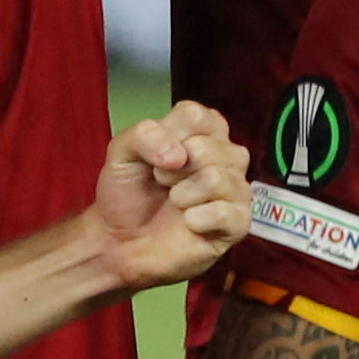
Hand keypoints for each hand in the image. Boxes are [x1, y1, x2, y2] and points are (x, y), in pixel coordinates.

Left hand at [85, 103, 250, 290]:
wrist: (121, 242)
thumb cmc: (128, 193)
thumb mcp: (121, 152)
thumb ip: (143, 136)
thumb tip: (179, 154)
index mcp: (203, 132)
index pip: (196, 116)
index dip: (168, 136)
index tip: (155, 158)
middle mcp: (226, 156)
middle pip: (207, 146)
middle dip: (172, 169)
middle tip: (161, 182)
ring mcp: (235, 189)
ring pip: (216, 178)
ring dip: (182, 194)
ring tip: (175, 202)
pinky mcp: (238, 223)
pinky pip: (225, 213)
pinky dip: (196, 219)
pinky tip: (188, 223)